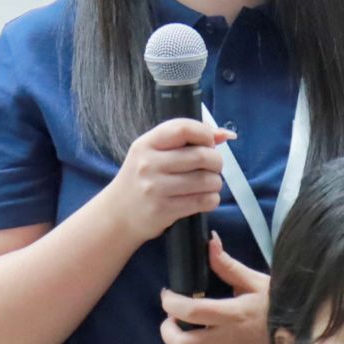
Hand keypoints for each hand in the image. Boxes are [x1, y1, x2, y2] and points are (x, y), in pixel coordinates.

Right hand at [103, 117, 232, 242]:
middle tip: (213, 167)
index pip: (183, 128)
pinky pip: (204, 201)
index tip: (209, 143)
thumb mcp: (153, 153)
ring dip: (216, 182)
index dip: (205, 133)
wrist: (118, 214)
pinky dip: (212, 199)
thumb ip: (185, 140)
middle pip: (201, 155)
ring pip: (207, 180)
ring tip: (208, 184)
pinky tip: (204, 198)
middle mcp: (149, 164)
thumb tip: (225, 134)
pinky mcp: (164, 210)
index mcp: (146, 144)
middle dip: (216, 161)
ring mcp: (156, 188)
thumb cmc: (140, 179)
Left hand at [157, 235, 274, 343]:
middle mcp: (228, 341)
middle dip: (168, 330)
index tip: (168, 295)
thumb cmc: (276, 306)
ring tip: (187, 332)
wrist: (300, 337)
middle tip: (172, 319)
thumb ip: (227, 266)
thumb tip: (210, 242)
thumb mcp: (255, 282)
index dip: (170, 303)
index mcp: (233, 314)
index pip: (190, 311)